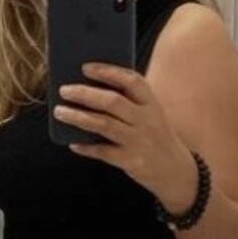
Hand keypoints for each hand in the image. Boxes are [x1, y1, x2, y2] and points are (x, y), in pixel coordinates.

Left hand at [54, 63, 198, 209]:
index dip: (108, 72)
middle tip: (64, 90)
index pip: (132, 81)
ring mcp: (140, 142)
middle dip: (85, 94)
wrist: (176, 171)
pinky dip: (86, 147)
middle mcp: (147, 121)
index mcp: (152, 104)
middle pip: (112, 102)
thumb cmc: (156, 137)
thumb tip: (89, 88)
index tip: (86, 67)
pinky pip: (103, 152)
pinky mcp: (132, 161)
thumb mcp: (152, 115)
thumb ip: (129, 102)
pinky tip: (73, 142)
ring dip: (78, 117)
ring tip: (60, 112)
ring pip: (103, 125)